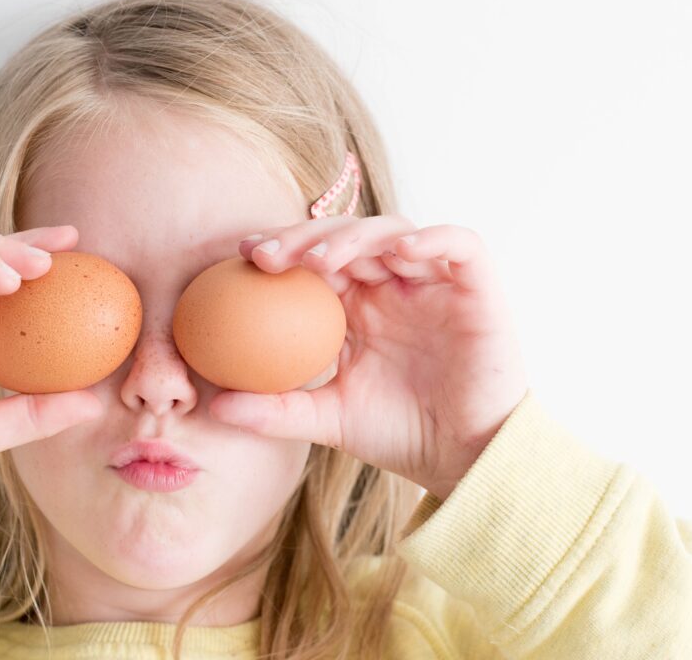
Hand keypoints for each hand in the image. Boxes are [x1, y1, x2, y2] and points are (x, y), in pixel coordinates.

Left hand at [208, 215, 528, 500]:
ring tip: (320, 260)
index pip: (315, 259)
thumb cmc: (400, 435)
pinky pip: (460, 245)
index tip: (241, 257)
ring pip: (394, 232)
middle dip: (304, 237)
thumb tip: (213, 408)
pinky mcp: (477, 287)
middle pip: (347, 236)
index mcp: (357, 305)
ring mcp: (434, 282)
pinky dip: (433, 239)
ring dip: (355, 237)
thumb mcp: (328, 420)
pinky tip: (400, 252)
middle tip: (267, 255)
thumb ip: (275, 410)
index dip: (281, 248)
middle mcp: (393, 285)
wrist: (465, 459)